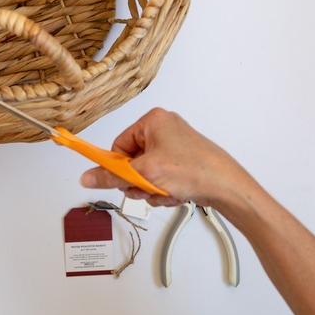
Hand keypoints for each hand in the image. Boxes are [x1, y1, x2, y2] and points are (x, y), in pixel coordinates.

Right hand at [80, 108, 253, 208]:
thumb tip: (87, 177)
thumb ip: (112, 176)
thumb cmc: (194, 170)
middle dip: (139, 181)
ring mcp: (175, 145)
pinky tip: (175, 194)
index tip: (122, 182)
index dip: (119, 167)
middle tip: (149, 188)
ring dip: (152, 188)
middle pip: (132, 161)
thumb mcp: (145, 174)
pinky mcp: (183, 161)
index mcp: (152, 121)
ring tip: (167, 192)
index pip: (119, 145)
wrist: (227, 186)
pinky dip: (164, 189)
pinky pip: (161, 177)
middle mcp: (163, 128)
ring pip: (147, 173)